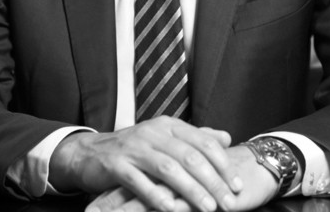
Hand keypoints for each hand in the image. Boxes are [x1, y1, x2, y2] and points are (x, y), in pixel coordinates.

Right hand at [87, 144, 278, 211]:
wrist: (91, 152)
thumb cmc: (135, 148)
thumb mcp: (165, 136)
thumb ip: (195, 137)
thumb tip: (225, 137)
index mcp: (168, 125)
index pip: (203, 141)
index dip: (223, 164)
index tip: (238, 185)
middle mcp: (154, 133)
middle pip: (189, 156)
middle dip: (212, 181)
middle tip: (229, 202)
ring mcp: (135, 148)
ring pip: (169, 169)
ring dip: (191, 190)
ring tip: (209, 208)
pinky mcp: (117, 165)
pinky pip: (140, 182)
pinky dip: (157, 197)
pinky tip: (172, 210)